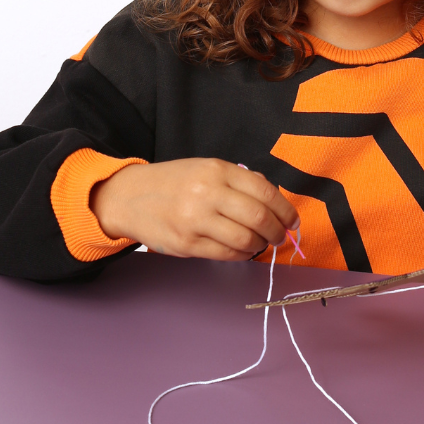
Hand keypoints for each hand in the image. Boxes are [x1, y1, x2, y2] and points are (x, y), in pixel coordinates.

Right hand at [89, 159, 298, 261]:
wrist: (130, 197)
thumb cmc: (174, 182)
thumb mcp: (207, 168)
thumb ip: (240, 181)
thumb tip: (275, 201)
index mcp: (217, 170)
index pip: (265, 191)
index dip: (285, 209)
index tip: (293, 220)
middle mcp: (208, 193)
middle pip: (259, 217)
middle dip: (278, 231)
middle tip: (281, 236)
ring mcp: (196, 220)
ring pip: (246, 239)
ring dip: (261, 245)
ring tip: (261, 243)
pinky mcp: (187, 244)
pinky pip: (227, 254)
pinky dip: (243, 255)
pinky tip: (243, 250)